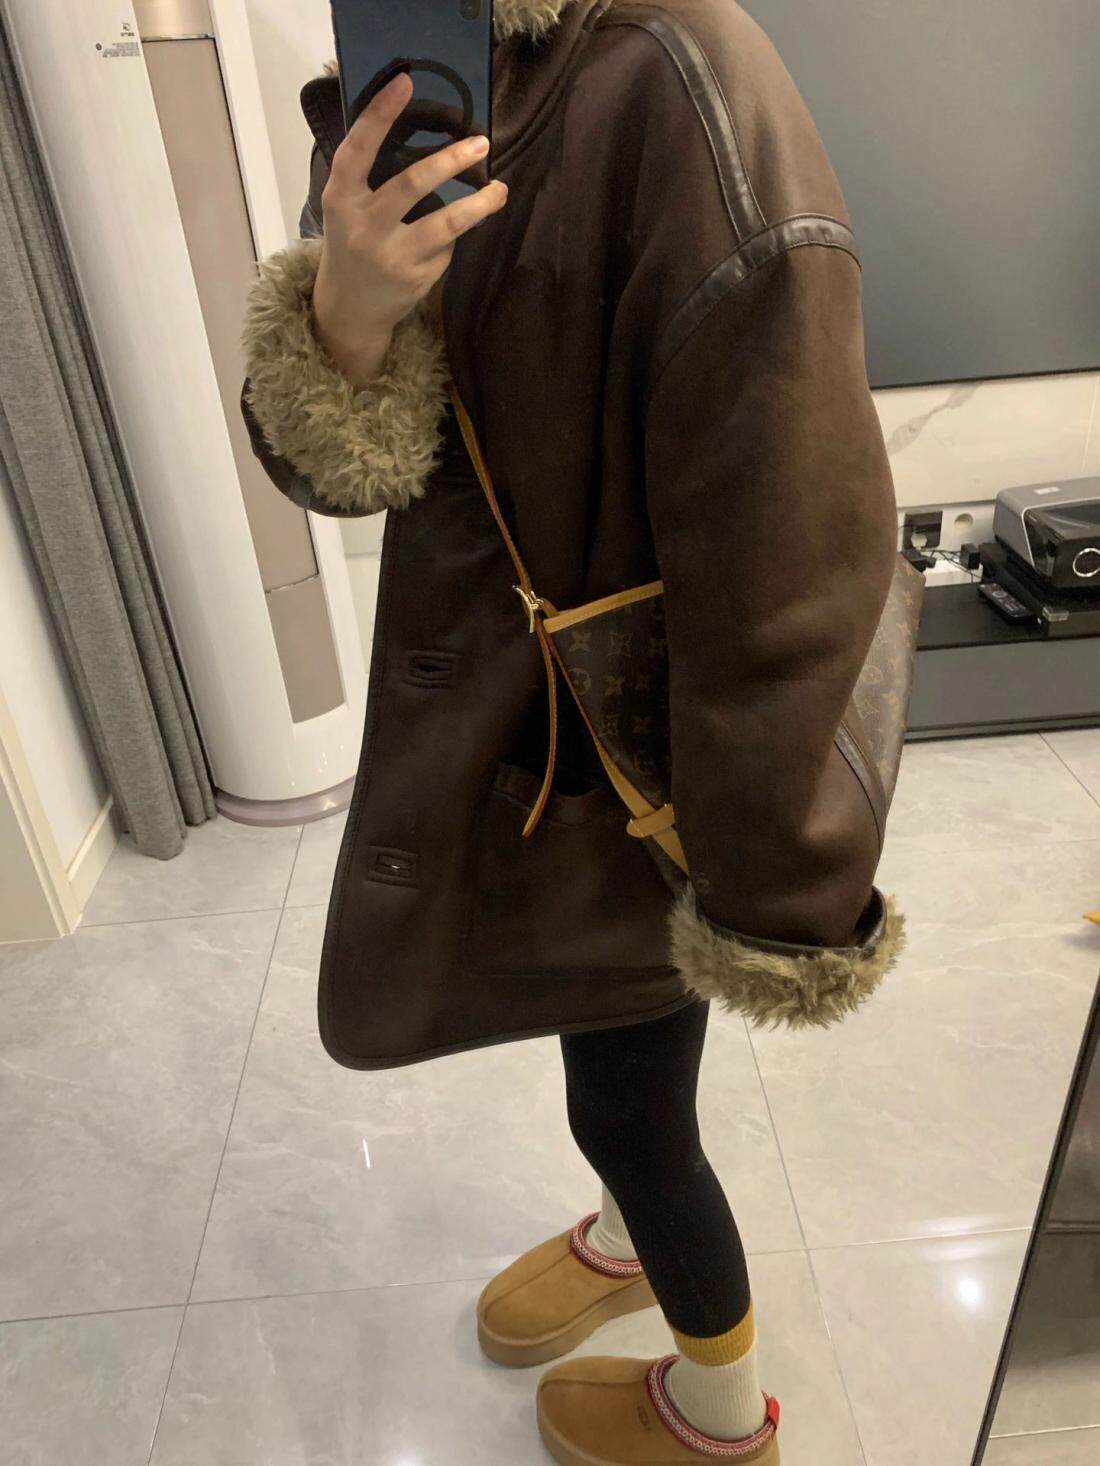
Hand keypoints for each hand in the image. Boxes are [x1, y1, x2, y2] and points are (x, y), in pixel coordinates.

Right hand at [312, 71, 507, 386]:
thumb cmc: (352, 242)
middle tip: (481, 143)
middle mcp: (363, 227)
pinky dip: (452, 237)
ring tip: (500, 190)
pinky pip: (445, 248)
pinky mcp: (415, 280)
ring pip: (445, 224)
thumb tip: (425, 132)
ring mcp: (390, 257)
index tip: (405, 81)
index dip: (380, 114)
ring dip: (478, 205)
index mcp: (341, 199)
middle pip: (412, 185)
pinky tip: (450, 237)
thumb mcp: (347, 207)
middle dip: (450, 160)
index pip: (358, 149)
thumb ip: (371, 176)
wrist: (350, 308)